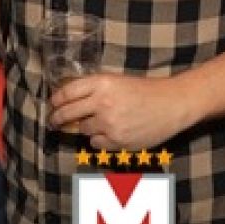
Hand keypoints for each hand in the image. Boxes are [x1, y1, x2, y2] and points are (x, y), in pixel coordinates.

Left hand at [50, 74, 192, 150]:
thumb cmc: (144, 90)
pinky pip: (96, 143)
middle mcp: (102, 102)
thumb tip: (68, 99)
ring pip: (82, 130)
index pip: (66, 93)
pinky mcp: (118, 141)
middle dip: (57, 118)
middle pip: (67, 113)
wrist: (172, 104)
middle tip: (54, 121)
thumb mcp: (116, 81)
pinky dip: (99, 139)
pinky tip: (110, 132)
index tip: (52, 104)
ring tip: (97, 123)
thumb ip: (93, 89)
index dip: (55, 100)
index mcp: (101, 83)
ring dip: (85, 127)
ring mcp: (109, 124)